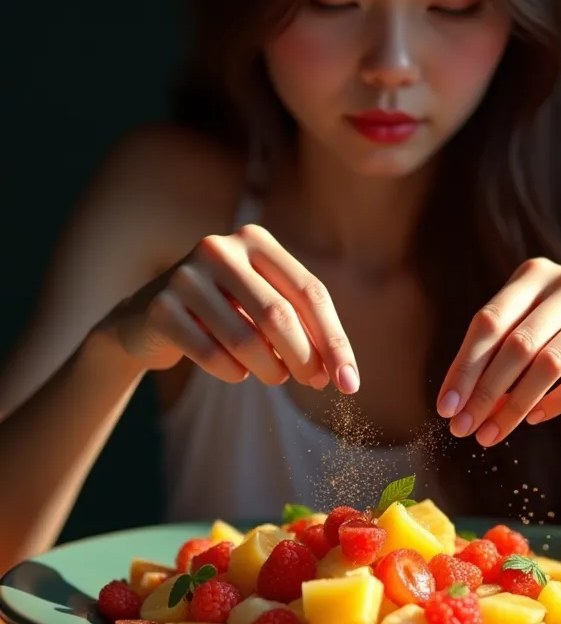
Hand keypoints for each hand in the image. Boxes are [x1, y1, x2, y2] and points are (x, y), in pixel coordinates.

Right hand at [107, 224, 358, 393]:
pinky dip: (232, 373)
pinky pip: (210, 354)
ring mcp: (185, 276)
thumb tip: (339, 372)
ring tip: (274, 376)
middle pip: (279, 315)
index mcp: (255, 240)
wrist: (148, 320)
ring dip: (269, 370)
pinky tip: (237, 372)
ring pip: (245, 339)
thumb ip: (302, 327)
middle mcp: (219, 248)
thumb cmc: (224, 313)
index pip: (309, 291)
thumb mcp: (264, 305)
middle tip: (315, 383)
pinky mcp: (160, 308)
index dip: (334, 339)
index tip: (350, 382)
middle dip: (305, 358)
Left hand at [436, 257, 560, 446]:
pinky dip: (556, 401)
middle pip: (517, 345)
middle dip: (485, 392)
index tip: (446, 406)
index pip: (489, 322)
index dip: (464, 366)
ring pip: (550, 364)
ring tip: (491, 433)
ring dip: (515, 405)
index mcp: (533, 274)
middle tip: (463, 428)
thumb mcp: (535, 310)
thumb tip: (465, 399)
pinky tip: (533, 418)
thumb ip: (502, 344)